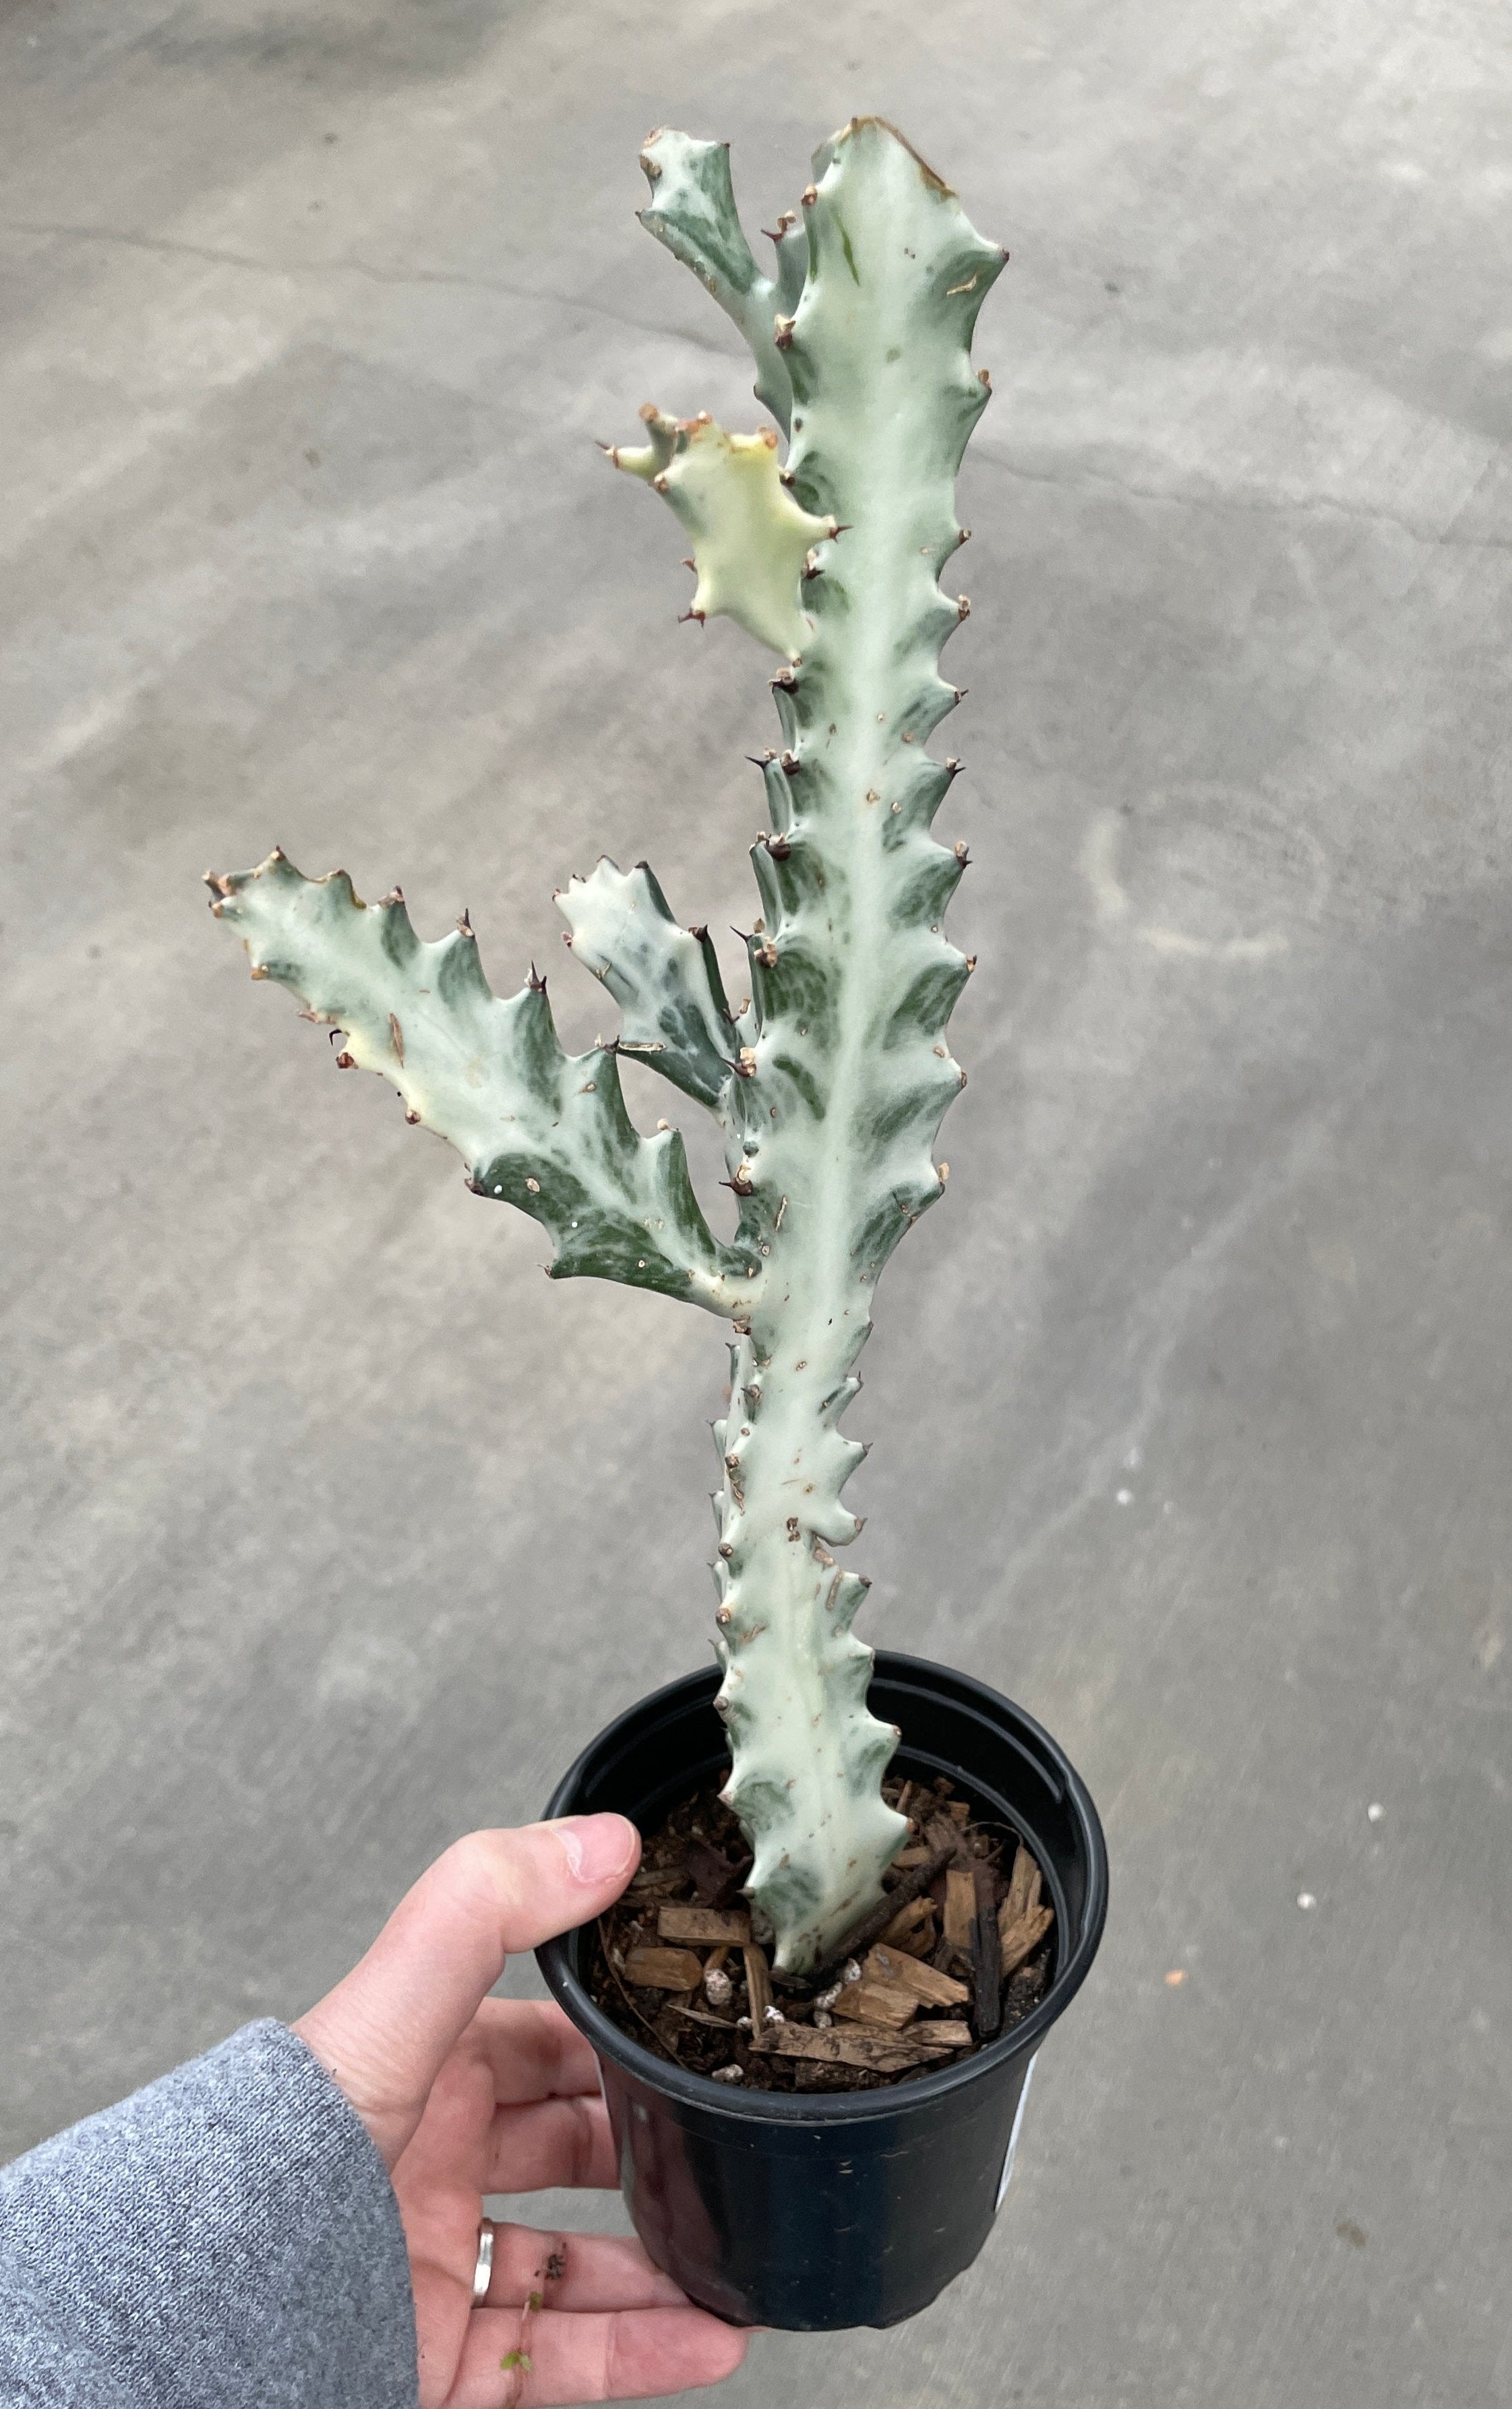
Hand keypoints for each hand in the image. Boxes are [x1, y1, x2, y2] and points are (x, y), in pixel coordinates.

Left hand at [294, 1818, 748, 2407]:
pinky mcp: (435, 2359)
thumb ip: (484, 1914)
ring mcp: (434, 2265)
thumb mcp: (389, 2019)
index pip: (543, 2039)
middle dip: (651, 2144)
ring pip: (576, 2260)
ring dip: (666, 2260)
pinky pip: (559, 2356)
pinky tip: (711, 2337)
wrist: (204, 2338)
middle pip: (569, 2145)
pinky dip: (641, 2351)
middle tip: (731, 2144)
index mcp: (419, 2072)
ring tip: (746, 2259)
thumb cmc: (277, 2173)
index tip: (700, 2035)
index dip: (620, 2036)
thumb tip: (602, 1839)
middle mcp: (429, 2163)